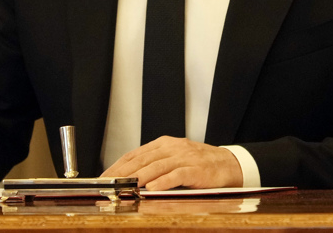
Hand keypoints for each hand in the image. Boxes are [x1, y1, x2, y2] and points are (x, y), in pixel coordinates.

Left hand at [102, 136, 241, 190]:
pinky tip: (152, 188)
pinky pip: (177, 174)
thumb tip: (128, 176)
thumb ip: (154, 163)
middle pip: (142, 160)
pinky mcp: (196, 169)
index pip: (135, 154)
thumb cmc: (198, 164)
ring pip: (156, 166)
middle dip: (122, 173)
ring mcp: (185, 157)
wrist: (228, 164)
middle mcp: (173, 148)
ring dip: (139, 177)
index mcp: (164, 144)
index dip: (118, 166)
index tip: (104, 178)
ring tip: (125, 187)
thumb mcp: (174, 158)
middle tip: (108, 185)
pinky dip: (163, 181)